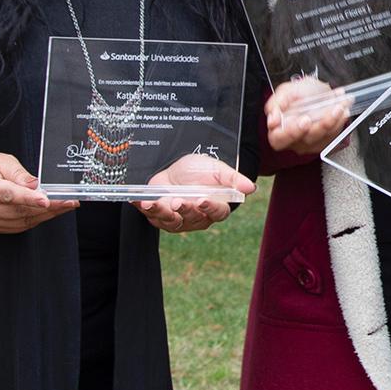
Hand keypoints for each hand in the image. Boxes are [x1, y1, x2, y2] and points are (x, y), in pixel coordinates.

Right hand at [0, 152, 74, 234]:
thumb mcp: (0, 161)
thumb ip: (18, 173)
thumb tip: (36, 184)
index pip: (7, 194)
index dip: (28, 198)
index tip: (46, 199)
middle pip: (18, 210)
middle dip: (48, 206)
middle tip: (69, 201)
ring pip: (22, 220)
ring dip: (47, 214)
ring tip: (66, 205)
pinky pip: (20, 226)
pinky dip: (38, 219)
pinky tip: (52, 212)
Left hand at [137, 153, 252, 233]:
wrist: (176, 167)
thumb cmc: (199, 169)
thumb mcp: (217, 170)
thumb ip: (233, 179)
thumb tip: (251, 188)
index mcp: (215, 207)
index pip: (217, 213)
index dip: (210, 208)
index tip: (202, 200)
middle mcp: (198, 217)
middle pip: (193, 219)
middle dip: (184, 210)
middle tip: (178, 200)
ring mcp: (179, 220)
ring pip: (172, 222)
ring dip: (162, 213)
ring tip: (153, 203)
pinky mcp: (161, 218)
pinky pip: (153, 217)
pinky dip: (145, 209)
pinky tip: (139, 201)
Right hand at [266, 75, 348, 155]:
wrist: (314, 92)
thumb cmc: (299, 94)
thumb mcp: (285, 91)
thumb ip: (276, 103)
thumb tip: (273, 118)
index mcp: (279, 130)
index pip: (279, 139)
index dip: (291, 132)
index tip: (304, 120)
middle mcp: (295, 140)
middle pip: (306, 140)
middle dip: (319, 126)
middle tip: (328, 112)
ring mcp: (311, 142)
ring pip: (323, 137)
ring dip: (333, 121)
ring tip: (339, 106)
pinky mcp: (325, 140)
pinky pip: (334, 135)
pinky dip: (340, 121)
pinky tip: (343, 111)